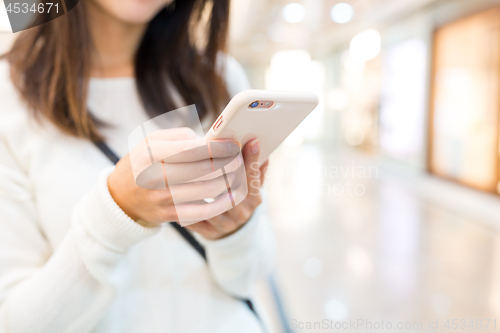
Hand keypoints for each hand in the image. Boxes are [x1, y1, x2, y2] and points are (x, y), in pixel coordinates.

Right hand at [108, 128, 241, 226]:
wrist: (121, 197)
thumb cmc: (143, 162)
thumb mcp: (152, 141)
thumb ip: (181, 137)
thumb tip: (212, 141)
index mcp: (151, 154)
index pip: (191, 149)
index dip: (217, 147)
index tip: (233, 144)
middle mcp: (155, 177)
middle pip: (204, 170)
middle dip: (228, 163)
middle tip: (239, 159)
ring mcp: (162, 199)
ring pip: (207, 191)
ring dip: (228, 181)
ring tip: (237, 173)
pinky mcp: (169, 215)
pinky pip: (203, 212)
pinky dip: (222, 203)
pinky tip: (231, 195)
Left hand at [185, 138, 268, 239]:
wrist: (234, 233)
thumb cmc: (239, 201)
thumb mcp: (251, 186)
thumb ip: (254, 168)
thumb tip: (258, 143)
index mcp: (253, 197)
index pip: (254, 176)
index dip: (253, 159)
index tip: (252, 140)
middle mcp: (242, 211)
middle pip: (233, 189)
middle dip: (224, 170)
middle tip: (214, 150)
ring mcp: (226, 224)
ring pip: (212, 206)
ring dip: (200, 190)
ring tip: (188, 172)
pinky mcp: (211, 233)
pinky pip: (197, 221)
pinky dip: (187, 209)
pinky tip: (176, 195)